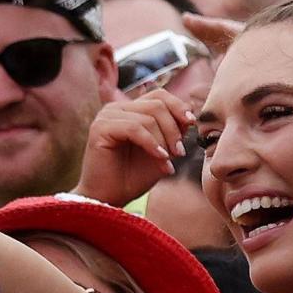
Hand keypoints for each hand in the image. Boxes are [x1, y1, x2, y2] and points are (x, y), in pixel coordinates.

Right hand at [78, 91, 196, 208]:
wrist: (110, 197)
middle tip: (179, 152)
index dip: (179, 107)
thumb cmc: (133, 176)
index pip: (159, 95)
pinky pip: (134, 128)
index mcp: (129, 110)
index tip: (191, 126)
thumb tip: (190, 117)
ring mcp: (106, 117)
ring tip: (168, 160)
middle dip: (174, 129)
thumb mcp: (161, 151)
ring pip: (148, 117)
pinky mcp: (100, 128)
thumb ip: (172, 133)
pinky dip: (151, 143)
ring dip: (164, 140)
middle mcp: (116, 108)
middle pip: (157, 105)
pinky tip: (159, 157)